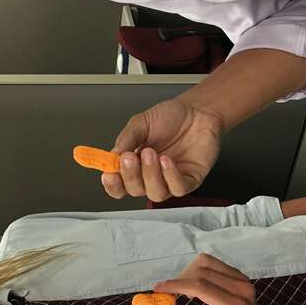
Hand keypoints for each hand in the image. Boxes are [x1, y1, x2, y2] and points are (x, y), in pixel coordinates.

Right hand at [101, 95, 223, 200]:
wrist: (197, 110)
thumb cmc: (171, 117)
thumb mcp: (141, 123)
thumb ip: (126, 139)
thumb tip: (112, 156)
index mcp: (136, 164)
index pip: (119, 184)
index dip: (112, 184)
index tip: (108, 175)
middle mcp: (151, 176)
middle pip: (135, 191)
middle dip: (130, 176)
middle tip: (129, 157)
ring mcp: (170, 180)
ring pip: (156, 193)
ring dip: (150, 176)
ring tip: (151, 153)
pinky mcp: (190, 180)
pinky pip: (178, 188)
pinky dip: (170, 176)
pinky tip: (167, 160)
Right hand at [154, 253, 264, 304]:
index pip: (201, 287)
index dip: (177, 285)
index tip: (158, 289)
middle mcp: (242, 289)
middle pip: (201, 272)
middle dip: (180, 281)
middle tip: (168, 295)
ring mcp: (242, 279)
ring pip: (205, 262)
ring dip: (188, 273)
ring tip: (184, 291)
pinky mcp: (239, 274)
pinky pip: (212, 263)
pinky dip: (197, 270)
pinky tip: (195, 286)